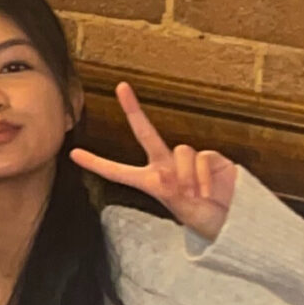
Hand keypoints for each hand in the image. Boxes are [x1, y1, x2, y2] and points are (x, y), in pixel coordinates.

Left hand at [70, 82, 237, 241]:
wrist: (230, 218)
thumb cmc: (200, 217)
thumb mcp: (180, 209)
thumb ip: (172, 190)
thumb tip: (172, 174)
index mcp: (150, 180)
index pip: (117, 171)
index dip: (96, 163)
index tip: (73, 153)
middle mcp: (166, 165)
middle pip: (146, 133)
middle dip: (134, 110)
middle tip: (121, 86)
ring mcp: (188, 158)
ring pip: (181, 152)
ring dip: (188, 177)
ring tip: (195, 195)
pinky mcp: (210, 156)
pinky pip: (201, 158)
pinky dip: (202, 176)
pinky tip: (208, 190)